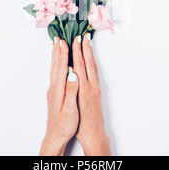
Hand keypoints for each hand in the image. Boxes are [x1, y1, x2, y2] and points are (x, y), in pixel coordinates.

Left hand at [40, 37, 78, 155]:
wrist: (55, 136)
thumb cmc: (64, 125)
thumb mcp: (70, 110)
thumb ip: (71, 92)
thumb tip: (73, 76)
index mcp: (58, 90)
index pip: (61, 68)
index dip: (63, 54)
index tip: (65, 41)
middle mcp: (54, 88)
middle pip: (56, 65)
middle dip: (58, 50)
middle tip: (59, 37)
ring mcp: (53, 90)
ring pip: (54, 68)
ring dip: (55, 55)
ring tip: (56, 45)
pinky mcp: (54, 93)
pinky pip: (55, 72)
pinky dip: (56, 63)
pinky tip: (57, 62)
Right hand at [72, 33, 110, 155]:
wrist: (94, 135)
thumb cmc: (81, 125)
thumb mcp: (75, 107)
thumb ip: (73, 90)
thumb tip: (71, 74)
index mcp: (83, 89)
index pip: (79, 65)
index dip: (76, 52)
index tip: (74, 39)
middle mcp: (90, 86)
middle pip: (86, 62)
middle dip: (83, 48)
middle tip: (81, 34)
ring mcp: (95, 88)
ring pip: (92, 66)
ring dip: (89, 53)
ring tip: (86, 42)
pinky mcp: (96, 91)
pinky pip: (94, 72)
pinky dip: (92, 62)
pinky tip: (90, 59)